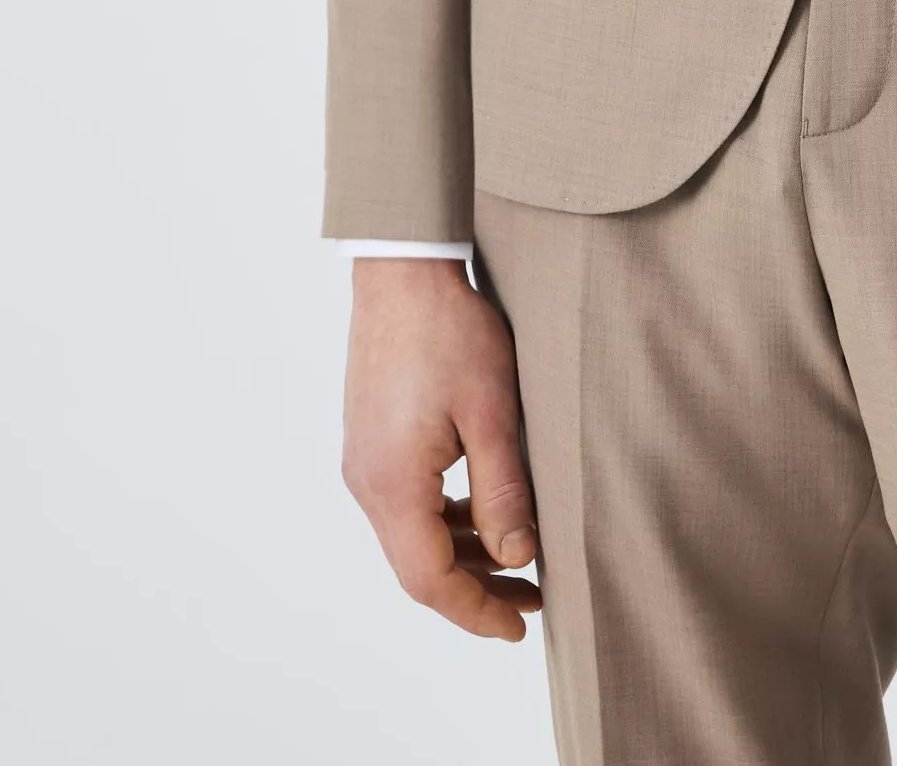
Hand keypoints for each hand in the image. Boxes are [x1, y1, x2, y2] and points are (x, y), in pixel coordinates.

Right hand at [341, 256, 542, 642]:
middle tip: (532, 598)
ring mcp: (363, 462)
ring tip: (518, 557)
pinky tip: (482, 510)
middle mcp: (367, 483)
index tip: (520, 626)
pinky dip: (445, 519)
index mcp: (393, 485)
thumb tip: (517, 559)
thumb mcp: (493, 413)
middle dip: (475, 589)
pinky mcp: (370, 441)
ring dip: (462, 553)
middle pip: (418, 565)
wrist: (402, 270)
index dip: (476, 612)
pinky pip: (407, 502)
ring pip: (413, 535)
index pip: (431, 581)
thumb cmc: (449, 333)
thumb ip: (504, 492)